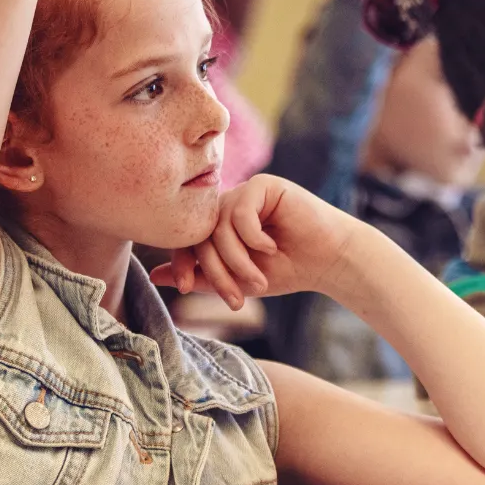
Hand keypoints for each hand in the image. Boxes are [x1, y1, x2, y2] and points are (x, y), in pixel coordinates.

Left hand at [148, 174, 357, 310]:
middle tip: (236, 299)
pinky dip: (253, 238)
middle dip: (217, 272)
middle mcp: (228, 205)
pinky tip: (271, 248)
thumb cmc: (287, 269)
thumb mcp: (238, 279)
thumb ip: (200, 275)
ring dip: (238, 261)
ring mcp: (245, 193)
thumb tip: (155, 275)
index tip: (184, 287)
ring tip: (259, 282)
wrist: (329, 260)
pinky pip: (241, 212)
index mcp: (218, 224)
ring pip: (220, 226)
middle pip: (202, 234)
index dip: (181, 261)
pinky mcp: (264, 185)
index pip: (187, 237)